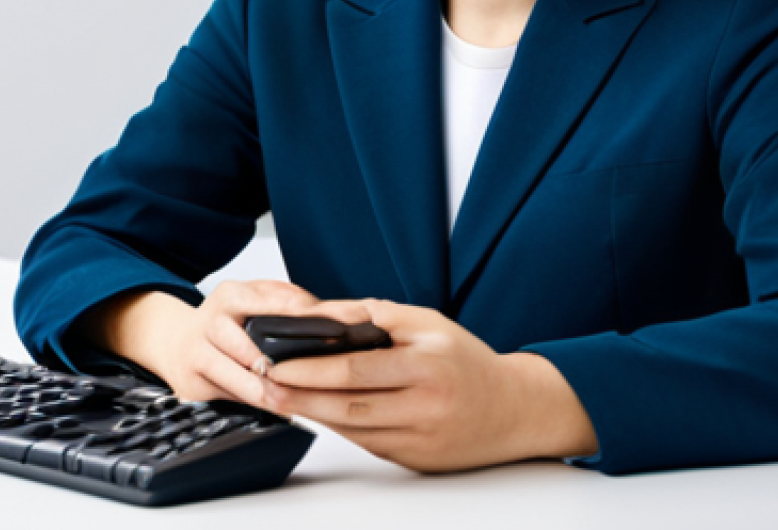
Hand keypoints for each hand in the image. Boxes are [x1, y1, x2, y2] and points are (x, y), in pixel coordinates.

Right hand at [87, 280, 318, 403]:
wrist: (175, 342)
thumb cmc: (224, 321)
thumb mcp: (249, 297)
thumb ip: (282, 297)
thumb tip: (317, 310)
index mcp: (228, 296)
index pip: (264, 300)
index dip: (292, 312)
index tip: (318, 323)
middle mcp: (209, 323)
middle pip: (243, 345)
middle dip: (270, 363)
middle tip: (303, 374)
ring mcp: (196, 356)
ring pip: (234, 377)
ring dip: (262, 391)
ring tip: (289, 400)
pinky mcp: (191, 387)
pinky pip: (227, 398)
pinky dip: (251, 403)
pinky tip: (274, 408)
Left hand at [258, 297, 597, 471]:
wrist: (515, 409)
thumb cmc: (466, 358)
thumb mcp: (425, 321)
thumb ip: (372, 316)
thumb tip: (322, 316)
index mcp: (426, 366)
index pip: (356, 370)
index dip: (311, 368)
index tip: (276, 361)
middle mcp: (423, 407)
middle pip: (346, 406)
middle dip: (298, 396)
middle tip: (262, 384)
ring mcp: (419, 440)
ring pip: (352, 430)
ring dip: (311, 413)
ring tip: (277, 397)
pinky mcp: (416, 462)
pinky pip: (367, 442)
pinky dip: (338, 427)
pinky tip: (315, 410)